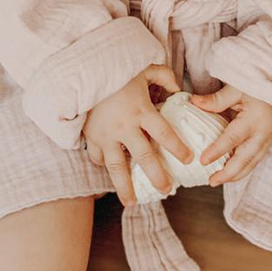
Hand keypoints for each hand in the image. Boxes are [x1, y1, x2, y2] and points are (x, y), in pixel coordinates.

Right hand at [82, 63, 193, 206]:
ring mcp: (105, 134)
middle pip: (144, 157)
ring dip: (125, 186)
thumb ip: (165, 77)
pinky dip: (104, 166)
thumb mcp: (144, 68)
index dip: (177, 148)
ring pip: (117, 166)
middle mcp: (124, 126)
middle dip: (157, 176)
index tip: (189, 159)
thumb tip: (180, 90)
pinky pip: (97, 157)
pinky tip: (112, 175)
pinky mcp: (90, 136)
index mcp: (141, 110)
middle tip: (167, 190)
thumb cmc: (117, 69)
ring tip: (132, 203)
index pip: (164, 133)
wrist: (82, 71)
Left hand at [188, 84, 271, 185]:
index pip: (232, 139)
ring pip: (252, 163)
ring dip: (236, 175)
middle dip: (228, 174)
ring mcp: (268, 140)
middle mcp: (262, 134)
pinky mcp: (269, 142)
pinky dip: (243, 168)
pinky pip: (255, 159)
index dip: (217, 151)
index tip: (203, 161)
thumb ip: (217, 99)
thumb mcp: (238, 88)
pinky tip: (231, 172)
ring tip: (218, 180)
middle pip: (245, 160)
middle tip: (211, 181)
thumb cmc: (260, 84)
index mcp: (254, 120)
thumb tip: (194, 103)